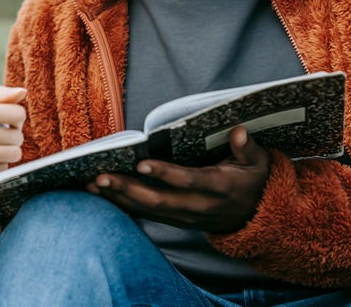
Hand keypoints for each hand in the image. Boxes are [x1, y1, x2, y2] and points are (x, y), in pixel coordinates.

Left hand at [87, 126, 269, 233]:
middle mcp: (199, 206)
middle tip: (101, 176)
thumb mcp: (258, 164)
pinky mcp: (176, 220)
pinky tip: (102, 195)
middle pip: (159, 201)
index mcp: (218, 188)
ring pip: (148, 211)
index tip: (141, 162)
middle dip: (128, 189)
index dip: (165, 174)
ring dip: (119, 197)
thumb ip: (248, 148)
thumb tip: (238, 131)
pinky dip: (123, 205)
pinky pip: (147, 215)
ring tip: (92, 184)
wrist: (255, 217)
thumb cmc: (252, 182)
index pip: (188, 181)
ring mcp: (186, 216)